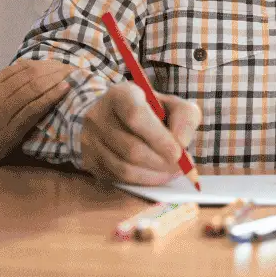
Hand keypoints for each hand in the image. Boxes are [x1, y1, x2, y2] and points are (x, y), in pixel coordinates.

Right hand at [0, 60, 73, 185]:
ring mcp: (2, 110)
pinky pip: (35, 107)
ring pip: (34, 87)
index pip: (20, 67)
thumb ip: (3, 88)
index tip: (58, 64)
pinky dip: (52, 96)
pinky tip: (65, 90)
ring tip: (72, 76)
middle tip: (70, 68)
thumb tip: (29, 76)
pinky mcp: (11, 128)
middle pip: (29, 74)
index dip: (42, 63)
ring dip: (56, 79)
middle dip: (52, 69)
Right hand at [80, 82, 201, 184]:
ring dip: (153, 175)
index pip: (135, 116)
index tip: (178, 152)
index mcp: (120, 94)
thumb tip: (180, 143)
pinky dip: (141, 182)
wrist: (118, 117)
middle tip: (180, 168)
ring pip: (124, 168)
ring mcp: (90, 140)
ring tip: (171, 172)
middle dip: (160, 162)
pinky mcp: (89, 160)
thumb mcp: (172, 104)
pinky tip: (155, 175)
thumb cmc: (151, 111)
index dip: (159, 138)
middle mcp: (99, 115)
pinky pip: (117, 179)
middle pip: (131, 148)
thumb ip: (185, 117)